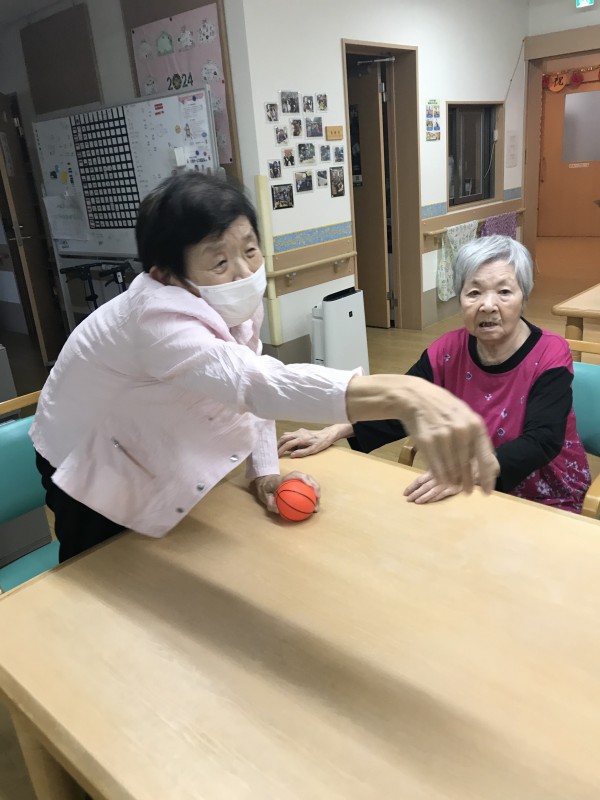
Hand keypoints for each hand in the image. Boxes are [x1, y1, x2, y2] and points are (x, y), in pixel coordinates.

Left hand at [251, 471, 320, 514]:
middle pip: (307, 478)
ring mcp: (297, 480)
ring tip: (317, 506)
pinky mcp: (299, 485)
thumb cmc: (265, 489)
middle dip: (315, 486)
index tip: (310, 487)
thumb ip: (270, 502)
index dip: (305, 479)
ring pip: (310, 484)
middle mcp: (293, 477)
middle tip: (318, 497)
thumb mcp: (264, 496)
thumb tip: (277, 510)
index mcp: (284, 478)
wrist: (265, 484)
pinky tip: (312, 508)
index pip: (297, 475)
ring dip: (316, 494)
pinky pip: (307, 490)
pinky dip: (311, 498)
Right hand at [277, 424, 350, 457]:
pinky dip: (286, 439)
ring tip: (280, 450)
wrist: (327, 434)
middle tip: (276, 453)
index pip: (288, 444)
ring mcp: (299, 431)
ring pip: (286, 435)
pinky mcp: (300, 431)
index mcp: (301, 439)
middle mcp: (298, 433)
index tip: (277, 456)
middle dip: (278, 445)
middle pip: (284, 438)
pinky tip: (288, 446)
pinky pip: (290, 434)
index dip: (281, 450)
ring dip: (281, 442)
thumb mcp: (313, 450)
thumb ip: (302, 453)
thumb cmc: (321, 443)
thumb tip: (292, 455)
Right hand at [345, 375, 498, 494]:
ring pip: (451, 470)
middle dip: (467, 483)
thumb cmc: (444, 409)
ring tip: (454, 485)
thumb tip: (492, 465)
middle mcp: (461, 432)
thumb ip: (478, 439)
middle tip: (467, 491)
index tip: (487, 493)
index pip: (485, 459)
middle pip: (466, 468)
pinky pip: (436, 469)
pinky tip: (443, 480)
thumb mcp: (466, 417)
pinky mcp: (426, 443)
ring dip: (453, 482)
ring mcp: (443, 437)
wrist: (416, 398)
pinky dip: (440, 478)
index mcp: (475, 426)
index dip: (486, 478)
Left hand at [403, 471, 461, 503]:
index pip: (419, 480)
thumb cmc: (454, 468)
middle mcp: (438, 477)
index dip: (411, 486)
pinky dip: (433, 498)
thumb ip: (432, 473)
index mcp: (434, 471)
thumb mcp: (441, 467)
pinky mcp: (453, 489)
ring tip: (415, 502)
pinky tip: (427, 502)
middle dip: (414, 493)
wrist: (471, 469)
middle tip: (407, 499)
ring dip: (422, 497)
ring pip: (431, 491)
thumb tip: (420, 482)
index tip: (405, 492)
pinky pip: (441, 495)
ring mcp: (445, 483)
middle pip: (423, 486)